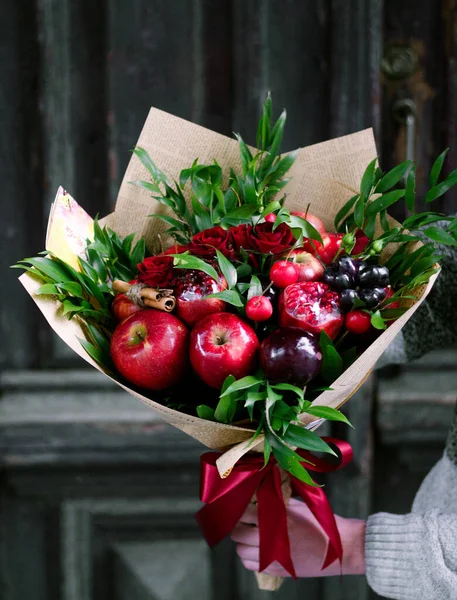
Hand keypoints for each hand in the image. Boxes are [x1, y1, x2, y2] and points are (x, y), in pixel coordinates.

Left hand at [231, 498, 365, 577]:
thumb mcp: (297, 505)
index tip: (238, 506)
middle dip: (237, 526)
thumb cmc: (318, 523)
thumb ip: (275, 500)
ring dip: (242, 543)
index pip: (243, 513)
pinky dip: (248, 558)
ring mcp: (273, 557)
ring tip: (248, 536)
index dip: (238, 509)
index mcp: (276, 518)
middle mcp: (270, 539)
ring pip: (241, 552)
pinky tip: (256, 550)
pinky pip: (251, 566)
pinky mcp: (277, 570)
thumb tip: (256, 494)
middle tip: (242, 521)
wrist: (339, 548)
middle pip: (238, 533)